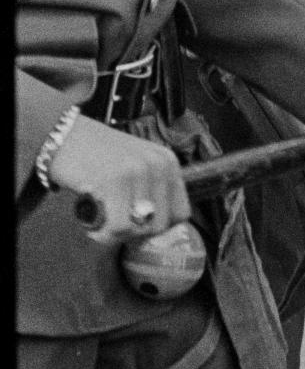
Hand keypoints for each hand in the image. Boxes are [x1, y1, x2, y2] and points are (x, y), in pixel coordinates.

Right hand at [46, 114, 190, 245]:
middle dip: (135, 232)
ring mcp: (138, 171)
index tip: (135, 224)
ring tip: (100, 217)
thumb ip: (150, 191)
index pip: (180, 214)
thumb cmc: (94, 155)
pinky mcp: (115, 180)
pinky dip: (103, 233)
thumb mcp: (135, 166)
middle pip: (160, 225)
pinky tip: (92, 219)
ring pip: (140, 229)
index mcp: (168, 162)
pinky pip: (119, 227)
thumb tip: (155, 229)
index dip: (156, 225)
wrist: (60, 135)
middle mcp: (158, 165)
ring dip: (117, 233)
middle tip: (113, 222)